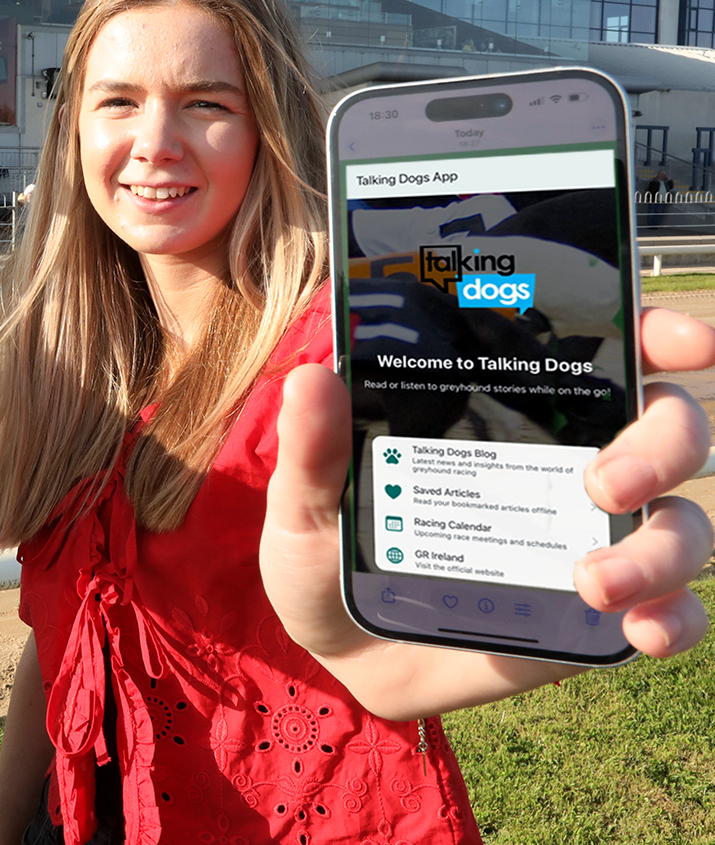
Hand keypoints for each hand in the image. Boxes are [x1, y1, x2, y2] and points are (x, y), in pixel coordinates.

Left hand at [261, 306, 714, 719]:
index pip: (599, 351)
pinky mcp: (596, 616)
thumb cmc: (327, 548)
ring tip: (591, 581)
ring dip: (662, 548)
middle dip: (664, 445)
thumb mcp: (304, 498)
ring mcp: (588, 538)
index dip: (656, 332)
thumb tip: (313, 379)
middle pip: (669, 429)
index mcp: (502, 410)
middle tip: (602, 482)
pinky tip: (642, 629)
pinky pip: (674, 612)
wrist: (335, 650)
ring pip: (682, 522)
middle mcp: (563, 462)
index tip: (684, 339)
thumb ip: (313, 447)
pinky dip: (676, 619)